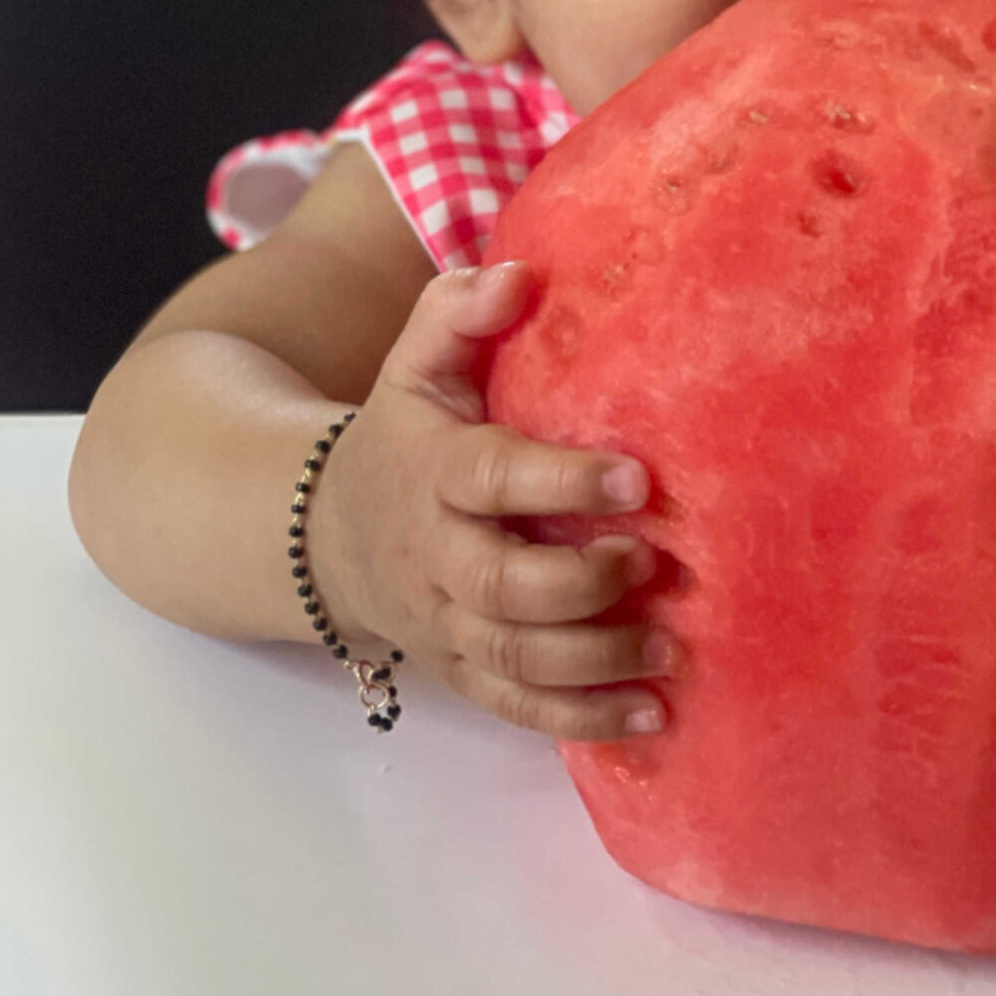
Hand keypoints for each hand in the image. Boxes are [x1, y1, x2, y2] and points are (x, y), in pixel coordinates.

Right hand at [306, 262, 673, 740]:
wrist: (327, 536)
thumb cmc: (406, 438)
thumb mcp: (414, 367)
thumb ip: (456, 314)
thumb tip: (519, 275)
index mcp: (436, 471)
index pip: (494, 478)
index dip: (562, 480)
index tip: (639, 476)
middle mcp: (439, 556)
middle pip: (504, 586)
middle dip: (582, 583)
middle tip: (654, 562)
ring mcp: (449, 623)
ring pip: (514, 658)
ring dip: (594, 659)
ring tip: (669, 646)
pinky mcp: (464, 672)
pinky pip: (517, 708)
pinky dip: (581, 721)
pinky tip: (651, 717)